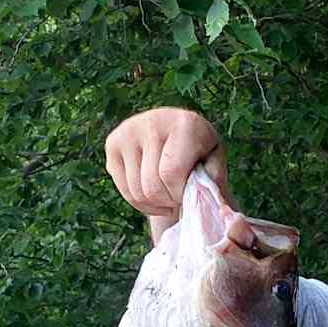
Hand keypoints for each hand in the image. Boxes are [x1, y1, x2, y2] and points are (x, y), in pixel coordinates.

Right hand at [103, 107, 236, 224]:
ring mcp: (128, 131)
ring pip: (136, 192)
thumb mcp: (215, 164)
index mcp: (184, 124)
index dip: (179, 194)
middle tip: (178, 195)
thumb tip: (212, 204)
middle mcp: (152, 122)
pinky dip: (141, 203)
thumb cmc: (200, 153)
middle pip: (151, 187)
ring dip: (155, 204)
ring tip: (168, 194)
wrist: (177, 131)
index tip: (188, 191)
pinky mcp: (112, 143)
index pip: (170, 174)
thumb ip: (215, 182)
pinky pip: (124, 191)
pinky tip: (154, 195)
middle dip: (167, 201)